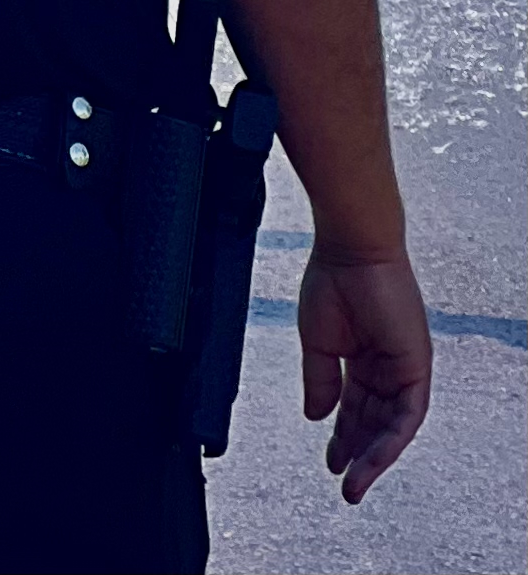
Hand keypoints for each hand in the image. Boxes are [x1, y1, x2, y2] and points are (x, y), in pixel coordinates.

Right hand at [300, 248, 431, 499]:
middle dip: (358, 454)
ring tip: (354, 483)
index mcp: (364, 356)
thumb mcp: (317, 341)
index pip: (356, 407)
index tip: (330, 460)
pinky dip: (390, 439)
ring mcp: (404, 367)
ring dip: (374, 457)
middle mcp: (388, 365)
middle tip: (345, 484)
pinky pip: (408, 414)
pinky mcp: (417, 366)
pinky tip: (370, 458)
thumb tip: (315, 417)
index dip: (342, 435)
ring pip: (393, 425)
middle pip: (374, 421)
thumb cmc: (332, 280)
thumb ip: (320, 380)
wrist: (350, 248)